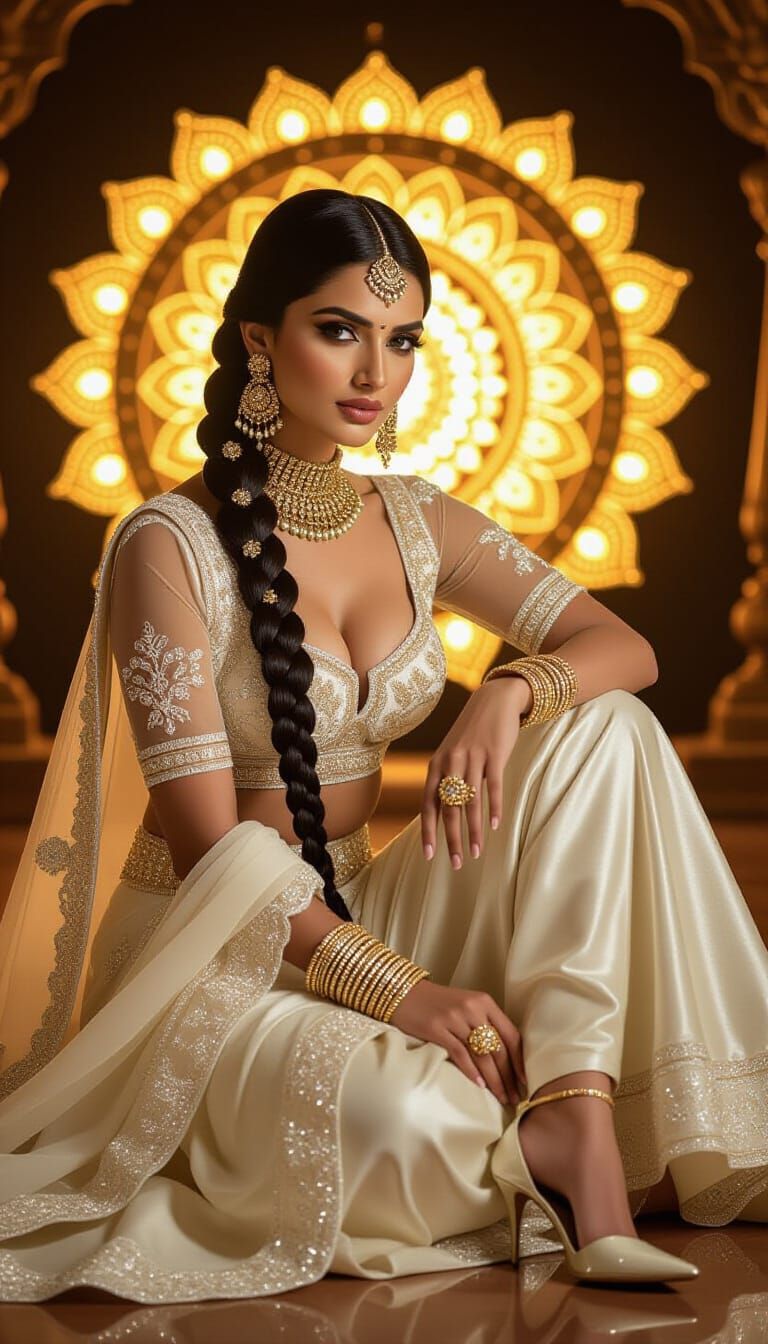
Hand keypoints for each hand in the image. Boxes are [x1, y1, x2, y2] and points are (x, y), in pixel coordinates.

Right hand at [388, 979, 525, 1105]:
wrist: (405, 993)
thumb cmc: (439, 1004)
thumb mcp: (467, 1006)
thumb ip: (486, 1023)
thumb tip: (506, 1057)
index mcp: (485, 1002)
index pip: (511, 1034)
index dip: (520, 1060)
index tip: (525, 1080)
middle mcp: (472, 1008)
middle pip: (498, 1048)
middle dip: (509, 1076)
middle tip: (515, 1096)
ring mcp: (454, 1018)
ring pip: (482, 1055)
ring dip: (494, 1080)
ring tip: (501, 1097)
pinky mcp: (437, 1029)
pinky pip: (460, 1054)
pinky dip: (472, 1072)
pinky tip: (480, 1085)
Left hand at [421, 677, 527, 865]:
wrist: (493, 700)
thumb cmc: (471, 732)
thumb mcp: (451, 753)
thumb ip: (445, 778)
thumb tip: (441, 811)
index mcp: (436, 765)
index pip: (428, 805)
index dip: (429, 832)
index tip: (430, 856)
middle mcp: (451, 762)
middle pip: (449, 809)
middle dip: (451, 839)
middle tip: (456, 864)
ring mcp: (472, 758)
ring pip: (471, 803)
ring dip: (473, 831)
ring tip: (475, 853)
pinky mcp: (494, 755)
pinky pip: (493, 787)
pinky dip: (494, 809)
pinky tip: (495, 827)